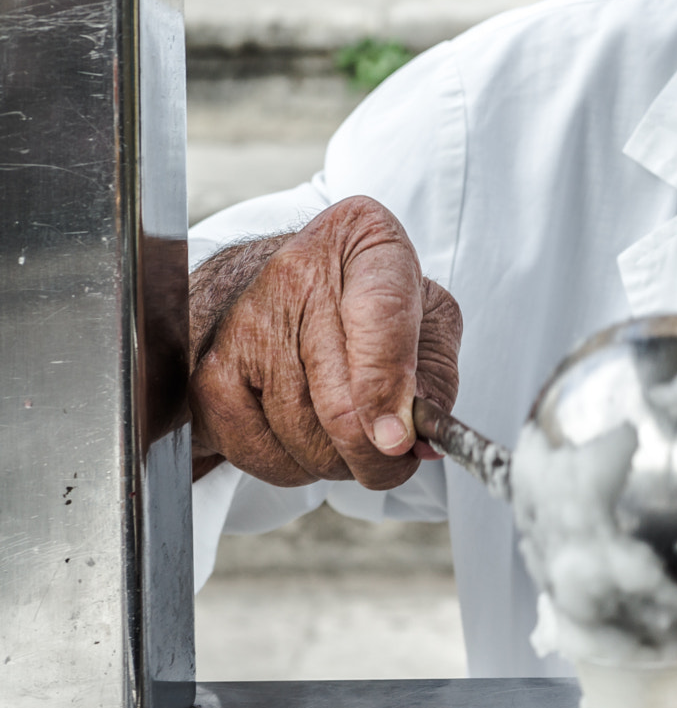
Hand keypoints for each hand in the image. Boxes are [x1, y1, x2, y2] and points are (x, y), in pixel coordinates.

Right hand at [188, 195, 461, 488]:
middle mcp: (297, 272)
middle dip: (376, 453)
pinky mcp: (208, 375)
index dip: (388, 387)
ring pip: (302, 436)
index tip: (398, 439)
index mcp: (365, 240)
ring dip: (339, 462)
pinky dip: (294, 467)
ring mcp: (243, 324)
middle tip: (394, 463)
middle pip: (338, 398)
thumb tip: (418, 438)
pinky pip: (261, 453)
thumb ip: (437, 376)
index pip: (381, 314)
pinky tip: (307, 439)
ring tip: (351, 438)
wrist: (278, 290)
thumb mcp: (427, 320)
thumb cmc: (368, 308)